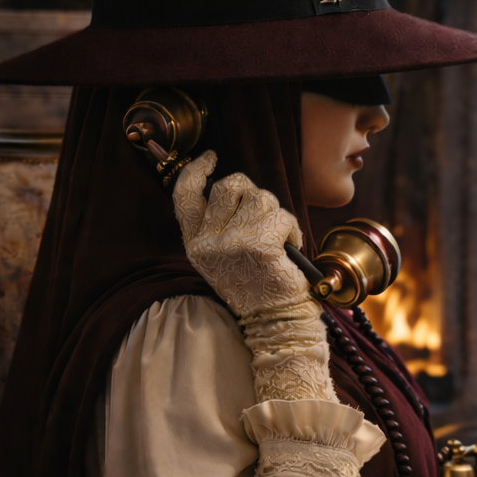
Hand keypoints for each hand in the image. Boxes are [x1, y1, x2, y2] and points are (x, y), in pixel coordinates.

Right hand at [172, 150, 308, 323]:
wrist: (274, 319)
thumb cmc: (255, 285)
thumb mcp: (222, 256)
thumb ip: (218, 224)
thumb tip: (232, 185)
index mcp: (196, 243)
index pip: (184, 196)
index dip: (195, 170)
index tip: (210, 157)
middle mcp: (208, 242)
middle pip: (229, 187)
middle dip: (253, 193)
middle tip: (263, 216)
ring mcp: (232, 242)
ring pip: (260, 197)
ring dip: (276, 213)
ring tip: (278, 238)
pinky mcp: (260, 245)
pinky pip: (282, 216)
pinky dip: (292, 228)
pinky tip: (289, 247)